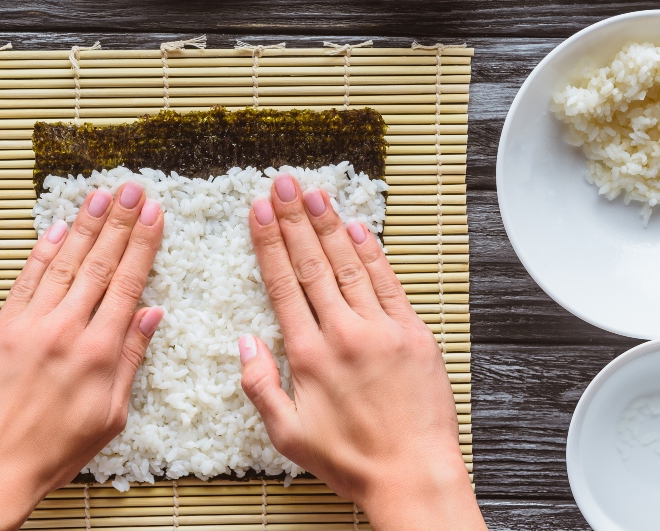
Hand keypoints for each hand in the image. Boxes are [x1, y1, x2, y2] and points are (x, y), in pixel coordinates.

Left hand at [0, 183, 164, 530]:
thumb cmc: (55, 449)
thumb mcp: (111, 414)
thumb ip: (131, 359)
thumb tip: (150, 314)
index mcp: (99, 353)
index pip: (127, 283)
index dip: (143, 244)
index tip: (155, 214)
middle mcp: (66, 331)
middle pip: (99, 264)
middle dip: (120, 222)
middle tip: (133, 190)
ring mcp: (30, 326)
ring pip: (64, 264)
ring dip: (86, 226)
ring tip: (102, 196)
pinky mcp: (0, 328)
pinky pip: (26, 280)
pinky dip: (43, 252)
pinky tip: (58, 228)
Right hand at [241, 174, 485, 530]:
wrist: (413, 475)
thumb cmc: (351, 460)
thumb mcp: (288, 435)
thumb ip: (260, 386)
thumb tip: (244, 341)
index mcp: (309, 356)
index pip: (283, 284)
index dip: (269, 243)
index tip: (258, 210)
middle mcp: (344, 334)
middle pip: (313, 264)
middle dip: (294, 220)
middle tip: (283, 184)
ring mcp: (383, 330)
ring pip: (350, 265)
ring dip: (330, 225)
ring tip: (314, 193)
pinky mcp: (415, 334)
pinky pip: (390, 284)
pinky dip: (373, 253)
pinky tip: (358, 228)